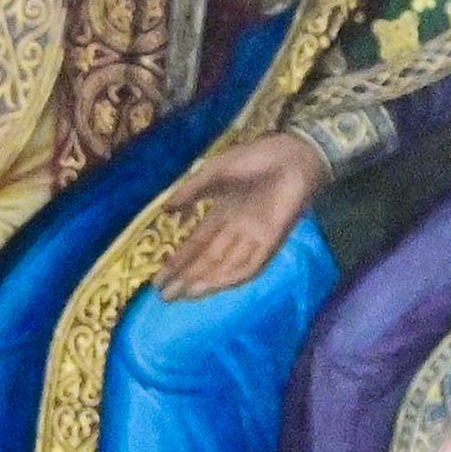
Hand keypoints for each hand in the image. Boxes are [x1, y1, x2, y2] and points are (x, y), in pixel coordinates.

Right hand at [155, 132, 325, 300]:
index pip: (196, 244)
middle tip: (164, 296)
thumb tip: (165, 211)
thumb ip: (191, 191)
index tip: (158, 279)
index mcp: (223, 213)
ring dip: (205, 281)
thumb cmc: (256, 158)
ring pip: (225, 267)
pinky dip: (229, 276)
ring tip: (184, 293)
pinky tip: (211, 285)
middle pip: (207, 261)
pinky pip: (248, 265)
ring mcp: (253, 239)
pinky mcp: (270, 243)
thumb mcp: (214, 171)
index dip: (177, 261)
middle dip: (186, 278)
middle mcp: (236, 231)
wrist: (292, 155)